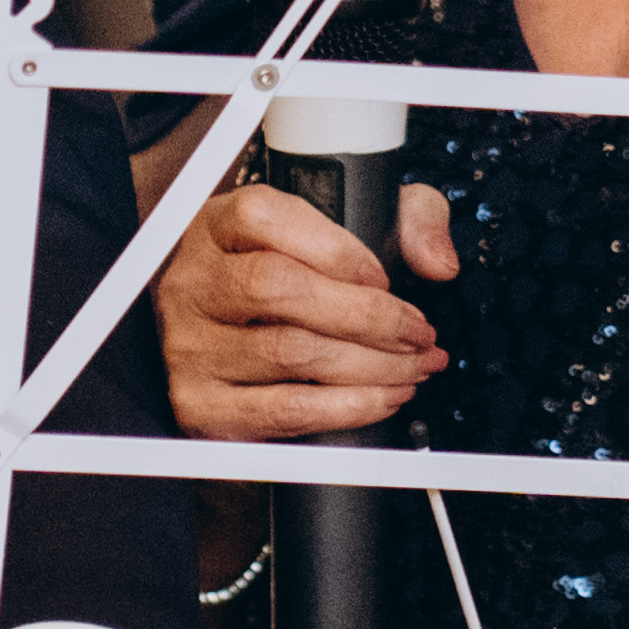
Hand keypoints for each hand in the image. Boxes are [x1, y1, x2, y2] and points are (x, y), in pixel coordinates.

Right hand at [156, 176, 456, 438]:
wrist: (220, 345)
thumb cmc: (286, 282)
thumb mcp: (345, 227)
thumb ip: (405, 219)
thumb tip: (437, 260)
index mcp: (218, 226)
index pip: (263, 217)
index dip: (335, 249)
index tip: (383, 277)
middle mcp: (193, 282)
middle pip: (277, 287)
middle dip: (369, 316)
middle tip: (418, 333)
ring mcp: (191, 347)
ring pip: (290, 353)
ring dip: (371, 366)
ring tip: (413, 367)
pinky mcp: (203, 407)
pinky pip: (283, 411)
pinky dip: (346, 408)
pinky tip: (383, 398)